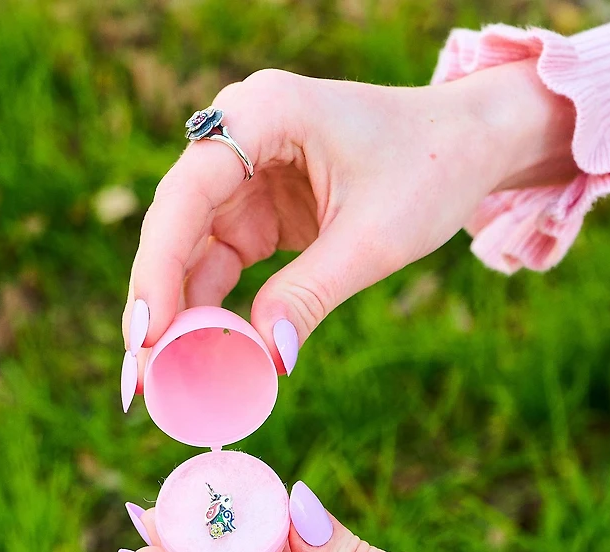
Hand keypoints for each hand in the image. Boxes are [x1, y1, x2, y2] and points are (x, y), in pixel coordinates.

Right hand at [121, 59, 576, 407]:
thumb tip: (264, 358)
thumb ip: (312, 293)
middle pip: (175, 228)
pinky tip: (200, 355)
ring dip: (177, 316)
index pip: (188, 195)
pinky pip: (219, 266)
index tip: (148, 335)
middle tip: (139, 375)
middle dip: (156, 303)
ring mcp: (244, 178)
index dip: (158, 267)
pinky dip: (211, 311)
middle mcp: (239, 139)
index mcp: (264, 114)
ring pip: (190, 253)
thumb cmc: (432, 168)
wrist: (470, 145)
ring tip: (159, 379)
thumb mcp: (374, 236)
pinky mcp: (257, 213)